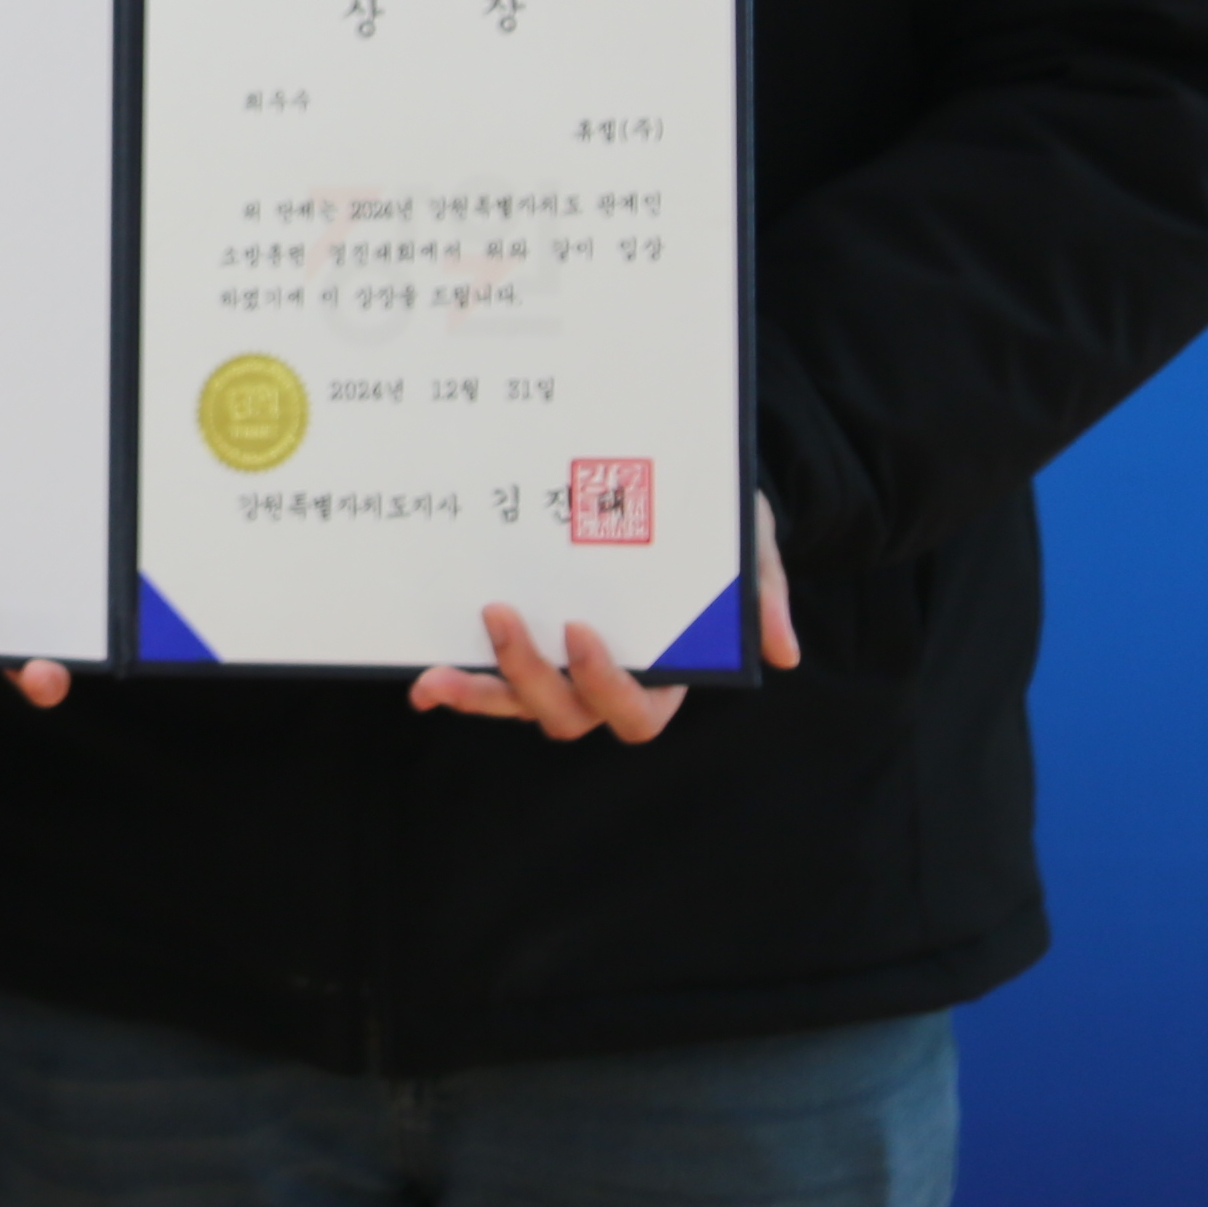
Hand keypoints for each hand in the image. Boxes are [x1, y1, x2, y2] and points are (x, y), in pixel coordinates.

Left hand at [405, 492, 799, 745]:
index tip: (580, 630)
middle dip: (528, 677)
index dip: (605, 683)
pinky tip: (425, 675)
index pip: (636, 712)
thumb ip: (763, 594)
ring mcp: (563, 667)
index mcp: (667, 673)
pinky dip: (461, 681)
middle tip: (499, 614)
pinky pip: (493, 676)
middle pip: (566, 714)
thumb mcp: (751, 548)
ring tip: (432, 678)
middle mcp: (608, 681)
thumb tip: (782, 652)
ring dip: (477, 693)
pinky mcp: (529, 641)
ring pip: (518, 703)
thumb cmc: (720, 527)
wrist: (680, 492)